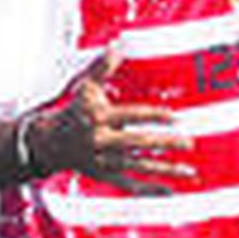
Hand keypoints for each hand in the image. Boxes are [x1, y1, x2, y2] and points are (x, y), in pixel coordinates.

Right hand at [27, 46, 194, 193]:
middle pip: (138, 143)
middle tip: (189, 142)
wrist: (48, 142)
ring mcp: (104, 161)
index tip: (175, 117)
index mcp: (99, 118)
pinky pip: (130, 186)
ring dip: (166, 170)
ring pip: (139, 167)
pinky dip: (150, 190)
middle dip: (165, 143)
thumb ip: (103, 68)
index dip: (154, 116)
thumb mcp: (85, 87)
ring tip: (190, 171)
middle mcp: (102, 141)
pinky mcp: (105, 176)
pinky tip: (170, 191)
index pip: (132, 115)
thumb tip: (116, 46)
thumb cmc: (73, 111)